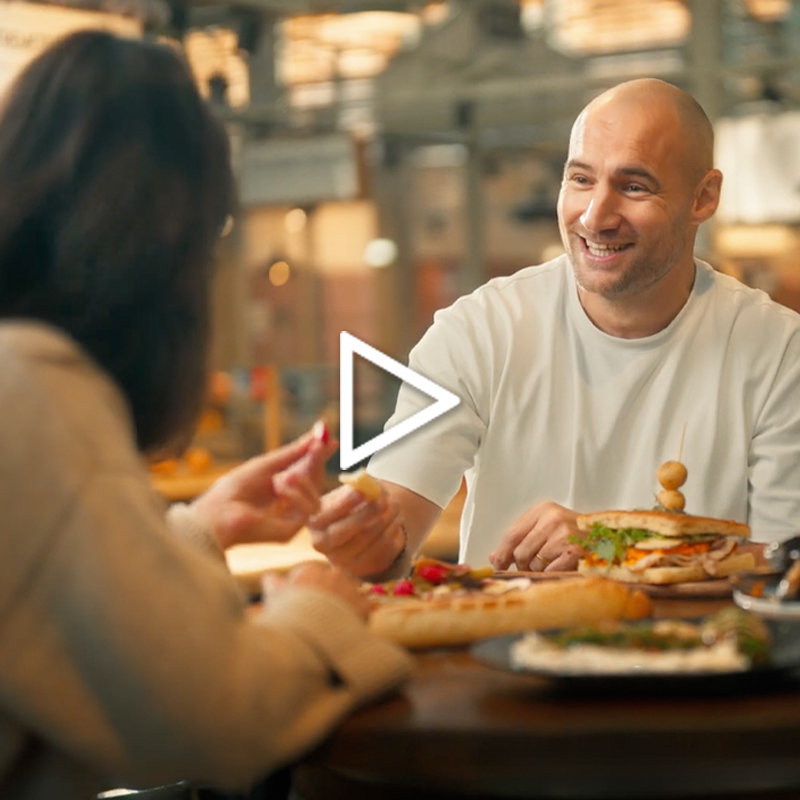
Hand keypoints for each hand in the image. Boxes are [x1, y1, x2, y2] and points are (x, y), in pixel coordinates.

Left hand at [191, 426, 336, 549]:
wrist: (216, 515)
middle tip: (321, 446)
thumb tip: (317, 436)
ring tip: (281, 476)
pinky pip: (308, 510)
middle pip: (316, 482)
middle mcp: (289, 504)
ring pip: (316, 496)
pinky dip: (296, 494)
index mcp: (281, 489)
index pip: (308, 472)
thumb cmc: (234, 490)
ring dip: (302, 481)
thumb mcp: (266, 464)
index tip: (331, 440)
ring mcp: (291, 519)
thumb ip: (293, 452)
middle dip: (318, 462)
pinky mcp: (290, 532)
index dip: (319, 457)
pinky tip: (279, 487)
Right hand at [262, 561, 368, 620]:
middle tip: (317, 612)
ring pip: (347, 592)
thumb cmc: (289, 615)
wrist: (311, 636)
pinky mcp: (364, 606)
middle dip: (325, 592)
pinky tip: (343, 627)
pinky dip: (354, 616)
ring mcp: (350, 588)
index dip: (303, 587)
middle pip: (329, 582)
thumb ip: (272, 581)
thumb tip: (269, 576)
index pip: (309, 573)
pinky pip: (361, 608)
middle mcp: (333, 573)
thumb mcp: (274, 596)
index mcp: (311, 569)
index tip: (299, 601)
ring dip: (341, 602)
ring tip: (330, 621)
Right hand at [307, 484, 405, 578]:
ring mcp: (341, 560)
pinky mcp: (360, 568)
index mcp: (315, 522)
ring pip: (367, 540)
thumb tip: (366, 487)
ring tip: (395, 506)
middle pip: (346, 531)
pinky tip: (395, 521)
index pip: (328, 514)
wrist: (358, 528)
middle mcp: (323, 544)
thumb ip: (356, 486)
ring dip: (386, 520)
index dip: (346, 502)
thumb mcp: (349, 492)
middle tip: (386, 500)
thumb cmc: (350, 505)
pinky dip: (392, 533)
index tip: (363, 491)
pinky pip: (380, 551)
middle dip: (369, 513)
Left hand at [489, 501, 582, 571]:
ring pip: (534, 563)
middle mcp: (553, 518)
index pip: (512, 533)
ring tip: (551, 563)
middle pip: (520, 551)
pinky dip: (550, 574)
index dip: (502, 552)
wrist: (608, 538)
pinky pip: (549, 571)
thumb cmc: (574, 534)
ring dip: (538, 570)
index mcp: (543, 509)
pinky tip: (560, 568)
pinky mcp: (575, 551)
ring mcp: (565, 535)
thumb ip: (521, 538)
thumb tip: (495, 557)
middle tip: (530, 567)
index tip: (497, 565)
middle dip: (522, 565)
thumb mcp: (547, 527)